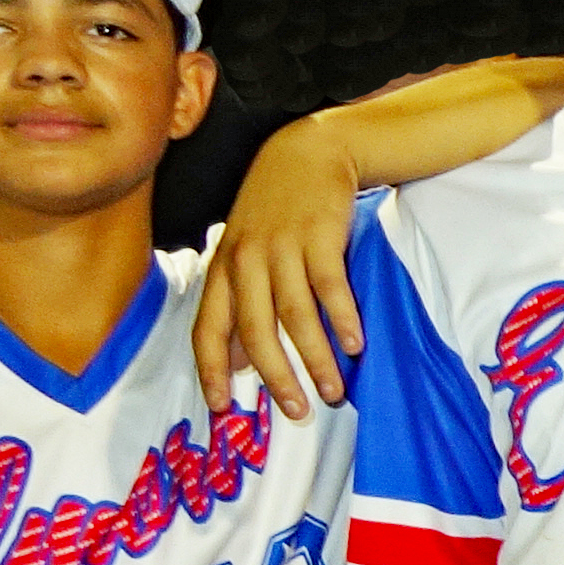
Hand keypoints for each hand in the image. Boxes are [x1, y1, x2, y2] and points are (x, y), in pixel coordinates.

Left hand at [193, 120, 370, 416]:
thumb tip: (237, 362)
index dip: (212, 371)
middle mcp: (245, 261)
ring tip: (334, 391)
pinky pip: (329, 287)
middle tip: (297, 412)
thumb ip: (240, 305)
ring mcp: (281, 247)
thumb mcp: (245, 254)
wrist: (306, 151)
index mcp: (223, 270)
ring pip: (294, 315)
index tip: (223, 408)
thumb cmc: (275, 211)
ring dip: (316, 359)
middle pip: (254, 329)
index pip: (208, 329)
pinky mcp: (318, 235)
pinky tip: (355, 345)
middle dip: (275, 377)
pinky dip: (342, 319)